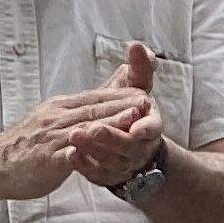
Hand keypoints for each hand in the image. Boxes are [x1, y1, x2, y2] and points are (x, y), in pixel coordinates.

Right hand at [0, 78, 150, 200]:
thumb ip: (80, 111)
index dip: (120, 95)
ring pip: (84, 128)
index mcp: (61, 108)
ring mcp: (51, 138)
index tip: (145, 92)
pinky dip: (81, 151)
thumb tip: (101, 97)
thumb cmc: (30, 144)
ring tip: (133, 118)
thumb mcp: (55, 121)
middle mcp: (56, 119)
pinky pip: (65, 155)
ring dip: (109, 122)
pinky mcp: (45, 159)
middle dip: (122, 104)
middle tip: (149, 101)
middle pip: (94, 109)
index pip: (94, 98)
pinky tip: (97, 151)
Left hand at [71, 44, 165, 189]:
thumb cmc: (130, 111)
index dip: (145, 128)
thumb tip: (140, 47)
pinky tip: (70, 153)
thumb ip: (140, 69)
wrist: (124, 145)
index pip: (153, 129)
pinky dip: (83, 164)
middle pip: (129, 147)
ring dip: (93, 150)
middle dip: (110, 137)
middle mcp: (140, 148)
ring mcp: (123, 164)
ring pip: (111, 161)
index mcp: (150, 126)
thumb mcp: (136, 88)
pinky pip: (96, 173)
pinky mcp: (106, 175)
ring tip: (74, 136)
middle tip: (90, 129)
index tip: (136, 128)